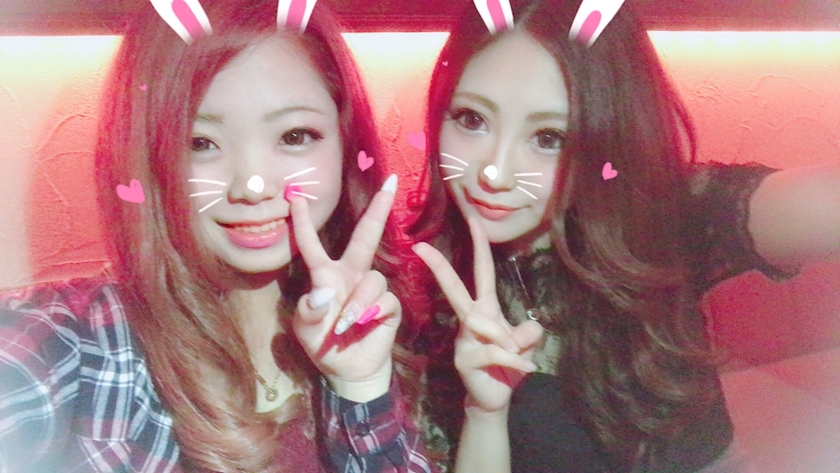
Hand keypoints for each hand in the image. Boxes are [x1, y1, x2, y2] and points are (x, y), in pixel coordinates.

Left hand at [290, 175, 399, 402]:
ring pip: (372, 280)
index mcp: (326, 275)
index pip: (313, 244)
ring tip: (344, 326)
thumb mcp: (305, 329)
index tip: (295, 195)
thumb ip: (309, 311)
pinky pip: (384, 300)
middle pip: (366, 236)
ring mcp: (371, 289)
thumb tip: (324, 293)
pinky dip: (371, 314)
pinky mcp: (389, 305)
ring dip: (357, 304)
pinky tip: (364, 326)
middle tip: (390, 183)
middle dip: (378, 210)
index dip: (303, 222)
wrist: (348, 370)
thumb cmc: (322, 344)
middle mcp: (351, 274)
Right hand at [412, 217, 542, 413]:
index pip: (481, 272)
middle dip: (440, 267)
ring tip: (521, 357)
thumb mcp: (524, 345)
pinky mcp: (464, 360)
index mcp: (486, 309)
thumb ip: (528, 333)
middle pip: (455, 288)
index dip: (478, 246)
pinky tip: (525, 368)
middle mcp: (471, 320)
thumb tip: (531, 326)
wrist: (493, 398)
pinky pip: (494, 352)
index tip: (472, 220)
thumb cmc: (506, 366)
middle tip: (421, 247)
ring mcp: (463, 339)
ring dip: (508, 341)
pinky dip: (515, 360)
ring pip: (483, 324)